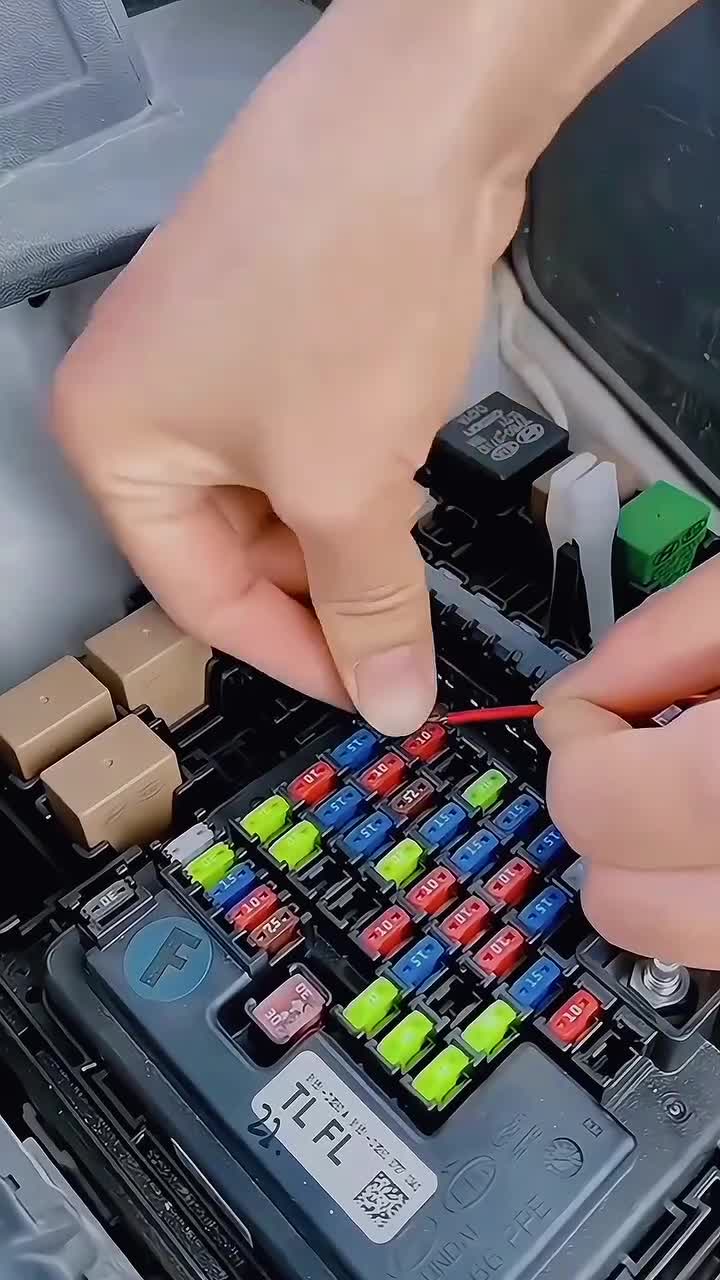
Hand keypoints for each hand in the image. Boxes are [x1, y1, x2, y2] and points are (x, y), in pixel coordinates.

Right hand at [51, 0, 526, 735]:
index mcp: (114, 442)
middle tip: (401, 628)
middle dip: (325, 589)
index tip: (368, 690)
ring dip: (347, 529)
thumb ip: (368, 605)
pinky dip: (355, 470)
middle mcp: (147, 400)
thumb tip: (390, 697)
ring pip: (280, 493)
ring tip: (408, 537)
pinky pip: (308, 435)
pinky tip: (401, 471)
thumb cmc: (339, 281)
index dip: (293, 655)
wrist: (415, 121)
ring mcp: (213, 356)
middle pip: (237, 547)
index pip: (200, 596)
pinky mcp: (277, 326)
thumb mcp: (346, 483)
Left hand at [536, 556, 719, 967]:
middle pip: (628, 904)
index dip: (574, 751)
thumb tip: (577, 692)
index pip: (608, 806)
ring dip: (650, 870)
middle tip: (631, 758)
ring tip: (685, 787)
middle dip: (598, 825)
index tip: (584, 713)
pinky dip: (702, 883)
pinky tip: (715, 817)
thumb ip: (666, 635)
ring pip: (679, 945)